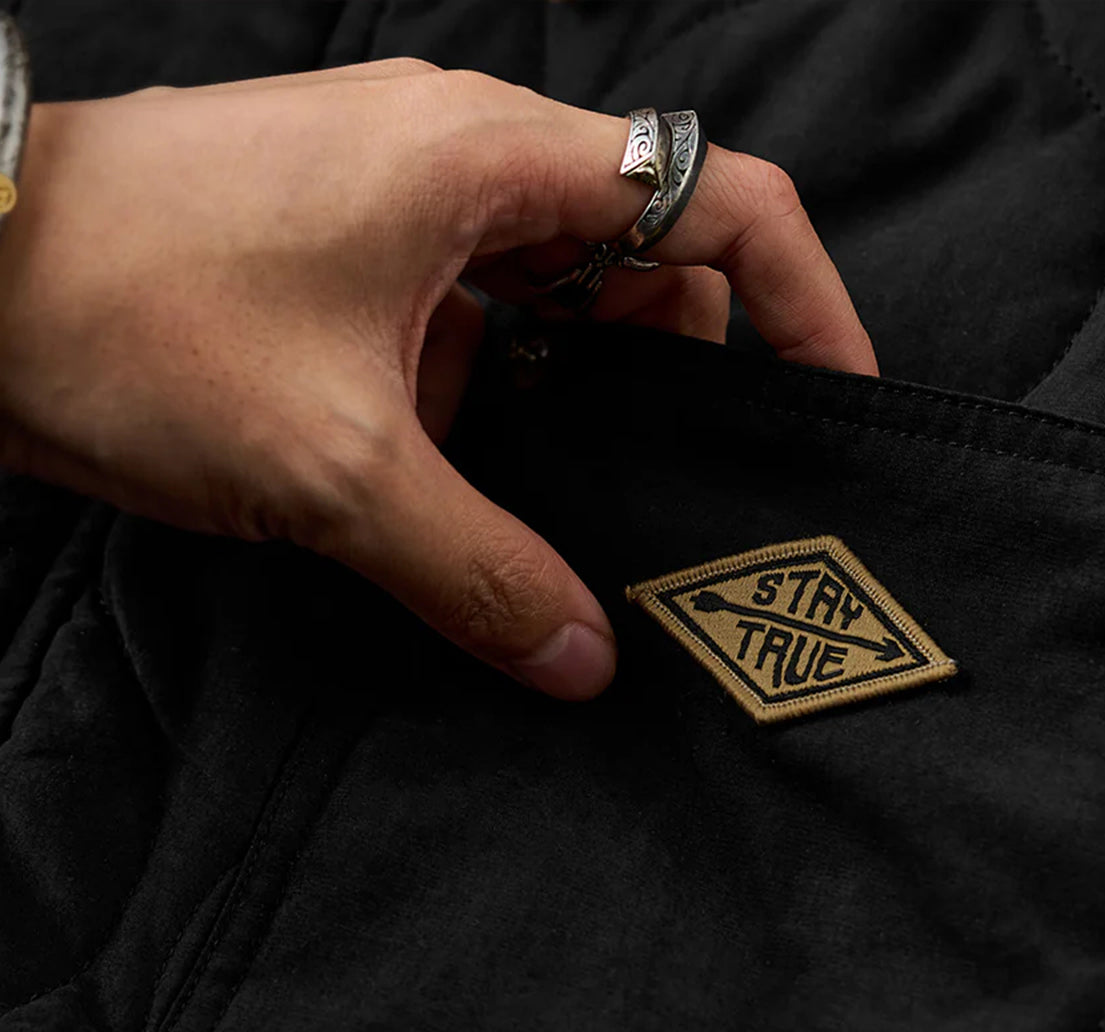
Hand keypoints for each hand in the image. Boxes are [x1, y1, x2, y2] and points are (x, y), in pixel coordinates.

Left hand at [0, 61, 876, 699]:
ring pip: (558, 302)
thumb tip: (581, 659)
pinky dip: (505, 409)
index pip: (716, 197)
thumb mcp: (332, 467)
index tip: (834, 403)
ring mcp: (399, 215)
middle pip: (649, 256)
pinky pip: (474, 331)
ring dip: (589, 403)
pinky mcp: (350, 269)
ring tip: (606, 518)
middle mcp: (459, 167)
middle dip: (692, 374)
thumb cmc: (132, 313)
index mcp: (487, 162)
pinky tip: (498, 502)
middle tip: (702, 499)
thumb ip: (476, 569)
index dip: (801, 300)